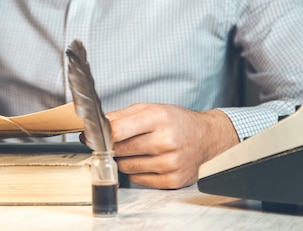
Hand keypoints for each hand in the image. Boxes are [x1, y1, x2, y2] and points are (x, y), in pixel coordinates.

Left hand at [106, 103, 238, 188]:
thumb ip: (122, 115)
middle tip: (119, 142)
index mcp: (159, 118)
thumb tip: (98, 125)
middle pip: (120, 150)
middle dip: (114, 147)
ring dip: (125, 160)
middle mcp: (166, 141)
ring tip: (138, 151)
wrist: (207, 139)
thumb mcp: (151, 109)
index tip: (94, 136)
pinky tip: (148, 162)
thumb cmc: (177, 122)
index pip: (118, 130)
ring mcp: (170, 163)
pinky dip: (137, 172)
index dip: (101, 135)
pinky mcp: (172, 180)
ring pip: (126, 167)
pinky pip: (137, 180)